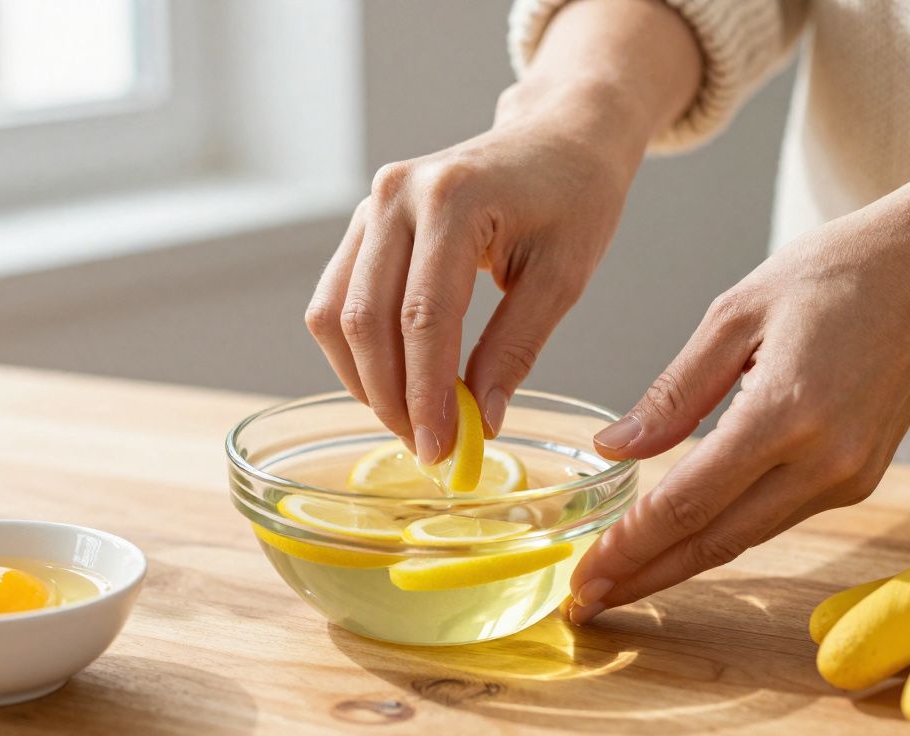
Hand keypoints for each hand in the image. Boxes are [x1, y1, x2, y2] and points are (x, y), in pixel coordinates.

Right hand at [305, 79, 642, 462]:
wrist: (558, 138)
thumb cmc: (573, 198)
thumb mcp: (563, 277)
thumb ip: (515, 349)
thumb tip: (481, 423)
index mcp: (453, 198)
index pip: (424, 316)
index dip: (426, 393)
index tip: (441, 449)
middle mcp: (396, 195)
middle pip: (366, 320)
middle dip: (391, 397)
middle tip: (428, 448)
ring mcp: (371, 205)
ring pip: (336, 315)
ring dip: (365, 380)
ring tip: (412, 421)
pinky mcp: (364, 222)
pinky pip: (337, 298)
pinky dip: (358, 351)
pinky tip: (395, 383)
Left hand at [566, 179, 909, 623]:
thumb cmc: (831, 273)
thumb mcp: (733, 314)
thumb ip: (673, 393)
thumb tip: (615, 449)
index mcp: (785, 412)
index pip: (687, 502)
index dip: (630, 547)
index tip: (584, 577)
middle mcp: (824, 459)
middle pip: (716, 539)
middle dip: (646, 575)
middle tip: (588, 601)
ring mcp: (849, 476)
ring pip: (747, 536)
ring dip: (681, 562)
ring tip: (622, 577)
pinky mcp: (860, 478)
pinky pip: (776, 516)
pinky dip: (724, 532)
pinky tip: (682, 538)